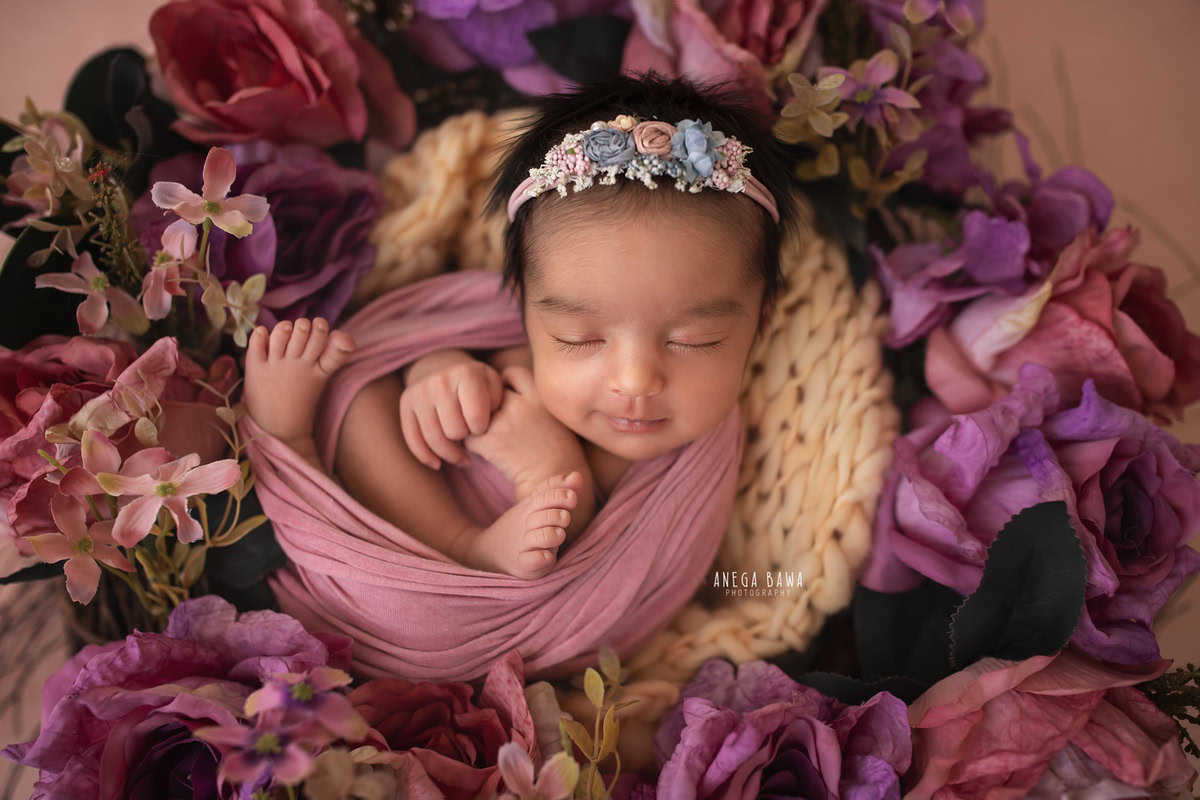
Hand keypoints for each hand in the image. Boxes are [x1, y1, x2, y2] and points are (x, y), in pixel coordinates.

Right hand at [399, 356, 504, 468]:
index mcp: (466, 374)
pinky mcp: (405, 403)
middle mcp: (440, 380)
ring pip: (434, 438)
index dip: (481, 429)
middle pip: (454, 431)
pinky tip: (438, 464)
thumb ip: (502, 401)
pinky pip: (413, 439)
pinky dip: (426, 456)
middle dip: (466, 438)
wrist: (444, 367)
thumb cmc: (477, 384)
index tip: (483, 427)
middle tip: (470, 435)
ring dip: (450, 453)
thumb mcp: (494, 385)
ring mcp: (420, 392)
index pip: (475, 418)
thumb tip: (494, 422)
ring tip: (462, 456)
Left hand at [462, 365, 584, 495]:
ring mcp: (504, 421)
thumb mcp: (553, 414)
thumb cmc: (557, 450)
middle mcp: (521, 403)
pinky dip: (476, 446)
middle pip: (490, 392)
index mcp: (539, 394)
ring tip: (496, 441)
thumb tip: (500, 388)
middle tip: (498, 424)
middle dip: (488, 405)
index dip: (505, 385)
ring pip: (474, 413)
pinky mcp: (490, 441)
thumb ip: (532, 397)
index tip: (507, 401)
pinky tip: (492, 455)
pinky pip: (470, 437)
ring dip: (479, 425)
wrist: (555, 479)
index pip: (511, 373)